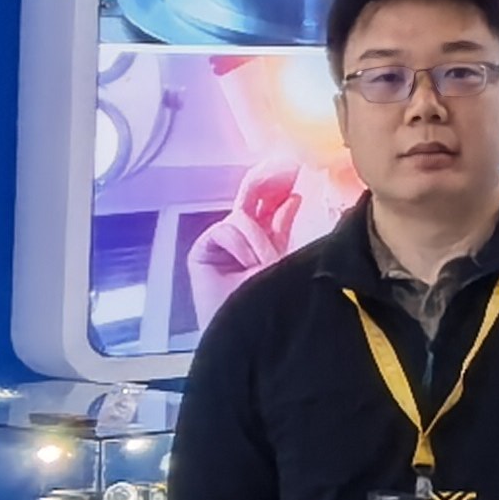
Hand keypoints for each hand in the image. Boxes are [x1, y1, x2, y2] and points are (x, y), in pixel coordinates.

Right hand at [185, 157, 309, 318]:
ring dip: (257, 239)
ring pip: (241, 217)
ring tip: (264, 263)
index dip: (283, 192)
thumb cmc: (278, 301)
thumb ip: (286, 227)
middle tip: (283, 170)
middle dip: (265, 187)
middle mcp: (246, 242)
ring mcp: (223, 247)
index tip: (296, 176)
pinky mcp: (202, 254)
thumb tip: (294, 197)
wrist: (257, 329)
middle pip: (252, 203)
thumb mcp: (289, 257)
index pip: (276, 210)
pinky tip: (247, 263)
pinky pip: (224, 229)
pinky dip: (239, 244)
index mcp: (271, 244)